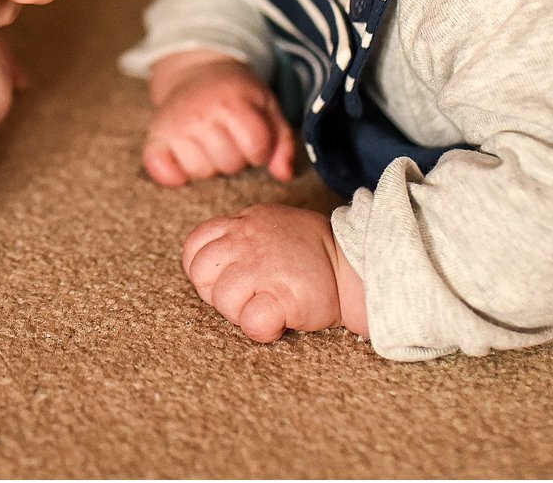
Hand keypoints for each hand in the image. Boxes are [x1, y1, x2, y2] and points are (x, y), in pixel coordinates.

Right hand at [142, 52, 296, 185]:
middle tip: (228, 137)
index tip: (252, 136)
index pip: (257, 148)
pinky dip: (171, 174)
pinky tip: (181, 164)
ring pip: (201, 172)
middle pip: (230, 164)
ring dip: (208, 164)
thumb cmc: (236, 93)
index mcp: (234, 103)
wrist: (196, 70)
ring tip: (208, 144)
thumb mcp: (267, 106)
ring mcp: (176, 125)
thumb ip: (282, 140)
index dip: (259, 149)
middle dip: (235, 157)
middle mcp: (202, 113)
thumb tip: (283, 174)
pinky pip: (161, 170)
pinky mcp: (156, 135)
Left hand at [182, 204, 365, 342]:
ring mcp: (262, 266)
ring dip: (242, 313)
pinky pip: (251, 322)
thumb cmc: (314, 253)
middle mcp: (247, 240)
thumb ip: (242, 237)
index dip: (206, 270)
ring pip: (223, 300)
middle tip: (251, 297)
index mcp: (243, 223)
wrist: (357, 265)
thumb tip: (219, 262)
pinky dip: (263, 329)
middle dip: (219, 294)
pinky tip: (280, 321)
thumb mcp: (272, 227)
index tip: (228, 280)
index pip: (195, 246)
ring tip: (270, 306)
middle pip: (201, 274)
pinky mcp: (282, 295)